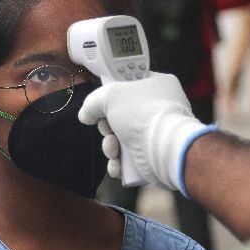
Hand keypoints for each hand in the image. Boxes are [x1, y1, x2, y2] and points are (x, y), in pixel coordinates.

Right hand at [78, 72, 216, 194]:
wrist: (164, 147)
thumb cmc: (141, 112)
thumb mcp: (109, 95)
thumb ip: (92, 102)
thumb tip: (85, 115)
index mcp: (158, 85)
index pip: (130, 84)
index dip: (113, 92)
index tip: (102, 101)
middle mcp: (160, 108)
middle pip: (121, 115)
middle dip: (107, 126)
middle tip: (107, 128)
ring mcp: (158, 134)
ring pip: (122, 140)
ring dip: (110, 146)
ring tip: (113, 149)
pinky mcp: (154, 158)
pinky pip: (129, 160)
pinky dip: (120, 164)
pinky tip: (118, 164)